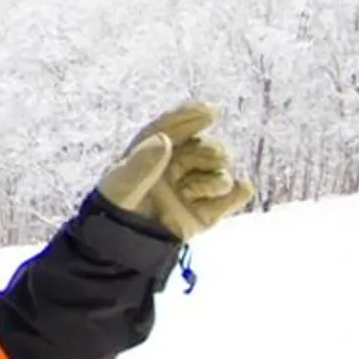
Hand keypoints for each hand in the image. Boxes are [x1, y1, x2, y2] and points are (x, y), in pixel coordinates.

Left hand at [95, 102, 250, 240]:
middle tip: (214, 156)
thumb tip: (165, 140)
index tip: (210, 111)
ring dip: (215, 178)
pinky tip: (242, 188)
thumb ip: (140, 165)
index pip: (173, 129)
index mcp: (152, 153)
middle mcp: (175, 167)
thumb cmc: (116, 211)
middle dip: (209, 150)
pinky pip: (229, 199)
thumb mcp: (120, 186)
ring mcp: (192, 190)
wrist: (122, 248)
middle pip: (204, 149)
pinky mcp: (204, 214)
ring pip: (219, 174)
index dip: (190, 117)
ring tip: (194, 191)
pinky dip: (237, 194)